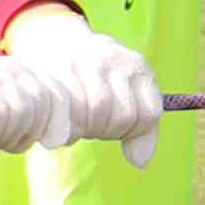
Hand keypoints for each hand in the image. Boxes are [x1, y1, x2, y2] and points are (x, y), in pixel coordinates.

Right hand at [2, 2, 165, 166]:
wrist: (56, 42)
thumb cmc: (99, 78)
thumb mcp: (127, 90)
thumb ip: (141, 126)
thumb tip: (141, 162)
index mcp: (136, 67)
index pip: (149, 113)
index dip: (134, 132)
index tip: (118, 130)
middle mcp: (114, 61)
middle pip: (120, 118)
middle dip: (106, 131)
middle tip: (92, 125)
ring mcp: (83, 64)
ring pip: (94, 117)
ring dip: (85, 130)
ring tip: (77, 121)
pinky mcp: (54, 73)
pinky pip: (66, 115)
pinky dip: (65, 129)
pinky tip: (59, 124)